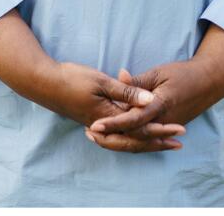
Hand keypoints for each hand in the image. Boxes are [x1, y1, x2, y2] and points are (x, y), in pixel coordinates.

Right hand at [44, 61, 186, 152]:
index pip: (139, 129)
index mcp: (108, 117)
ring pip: (125, 140)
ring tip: (164, 142)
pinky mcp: (94, 120)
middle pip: (135, 141)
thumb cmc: (72, 79)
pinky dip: (132, 137)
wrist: (44, 83)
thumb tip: (150, 101)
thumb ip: (127, 92)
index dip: (161, 130)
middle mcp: (104, 127)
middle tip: (178, 143)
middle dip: (157, 142)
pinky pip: (117, 135)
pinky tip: (139, 134)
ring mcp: (98, 125)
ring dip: (145, 141)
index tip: (179, 129)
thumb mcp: (102, 82)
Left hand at [86, 58, 223, 150]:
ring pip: (139, 143)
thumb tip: (118, 76)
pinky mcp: (168, 129)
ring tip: (98, 137)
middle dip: (110, 138)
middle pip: (133, 138)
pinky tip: (117, 138)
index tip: (94, 125)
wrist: (210, 81)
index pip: (133, 119)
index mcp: (160, 105)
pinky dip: (130, 141)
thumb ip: (138, 81)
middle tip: (90, 134)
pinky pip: (146, 140)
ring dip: (118, 142)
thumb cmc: (184, 73)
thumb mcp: (160, 73)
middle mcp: (163, 121)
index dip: (113, 124)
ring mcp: (166, 127)